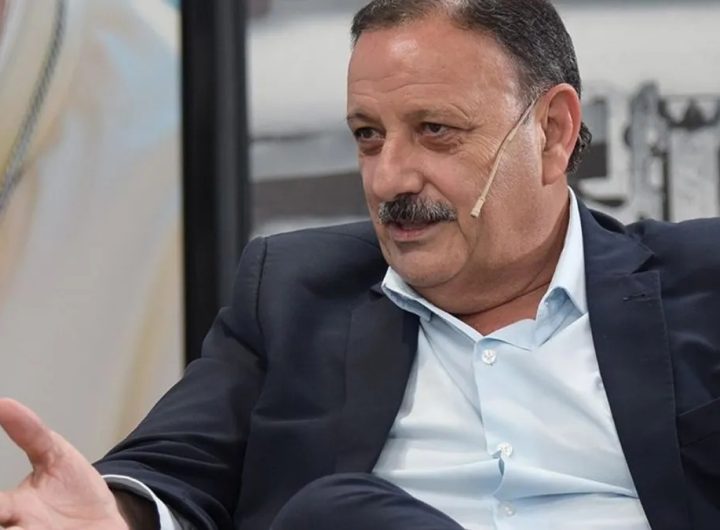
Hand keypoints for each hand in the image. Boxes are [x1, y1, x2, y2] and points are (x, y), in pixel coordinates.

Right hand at [0, 398, 128, 529]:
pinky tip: (55, 529)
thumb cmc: (75, 491)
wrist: (110, 521)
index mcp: (14, 509)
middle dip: (4, 526)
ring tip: (25, 526)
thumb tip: (3, 402)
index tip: (5, 505)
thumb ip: (30, 432)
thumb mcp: (55, 456)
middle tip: (10, 518)